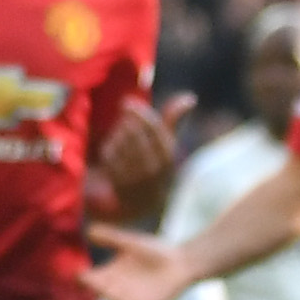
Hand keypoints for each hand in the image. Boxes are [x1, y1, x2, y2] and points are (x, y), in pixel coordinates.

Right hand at [86, 224, 193, 299]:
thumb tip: (88, 230)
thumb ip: (110, 237)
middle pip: (100, 292)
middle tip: (93, 282)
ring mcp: (131, 299)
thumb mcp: (129, 242)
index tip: (77, 273)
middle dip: (96, 288)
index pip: (90, 279)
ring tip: (112, 292)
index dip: (82, 278)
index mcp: (109, 274)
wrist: (181, 261)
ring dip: (114, 298)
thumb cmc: (155, 251)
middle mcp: (116, 289)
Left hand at [95, 91, 191, 219]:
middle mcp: (154, 166)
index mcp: (168, 155)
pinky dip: (108, 147)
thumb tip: (190, 98)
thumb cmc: (155, 164)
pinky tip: (112, 149)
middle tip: (122, 121)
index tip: (125, 102)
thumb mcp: (167, 144)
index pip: (153, 126)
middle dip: (124, 122)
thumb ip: (174, 120)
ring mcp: (136, 176)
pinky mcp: (118, 182)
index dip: (138, 111)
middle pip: (133, 132)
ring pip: (119, 142)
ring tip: (119, 137)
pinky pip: (109, 154)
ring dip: (116, 134)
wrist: (143, 202)